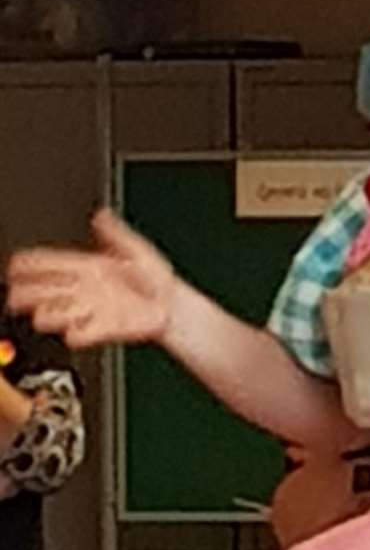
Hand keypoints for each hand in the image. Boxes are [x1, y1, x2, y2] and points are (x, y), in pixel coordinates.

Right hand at [7, 208, 177, 349]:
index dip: (32, 264)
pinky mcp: (103, 329)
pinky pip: (84, 334)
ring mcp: (92, 310)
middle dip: (28, 293)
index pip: (52, 263)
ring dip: (49, 315)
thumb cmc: (158, 279)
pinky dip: (77, 334)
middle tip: (14, 295)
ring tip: (40, 315)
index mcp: (89, 267)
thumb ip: (116, 233)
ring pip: (60, 313)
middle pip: (47, 290)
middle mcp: (85, 290)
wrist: (173, 308)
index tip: (15, 265)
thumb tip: (101, 215)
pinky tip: (72, 332)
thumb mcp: (138, 249)